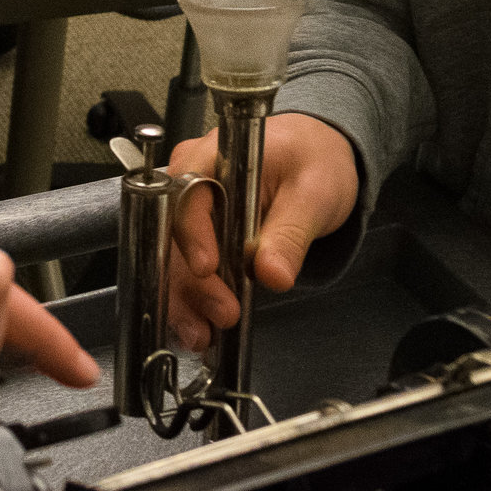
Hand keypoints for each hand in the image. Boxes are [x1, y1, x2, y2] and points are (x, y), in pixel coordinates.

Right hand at [166, 114, 359, 349]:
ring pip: (174, 259)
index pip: (188, 195)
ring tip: (204, 334)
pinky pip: (186, 269)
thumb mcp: (314, 192)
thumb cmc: (313, 158)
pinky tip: (201, 327)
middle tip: (223, 313)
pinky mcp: (200, 236)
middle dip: (192, 281)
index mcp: (214, 156)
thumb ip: (290, 233)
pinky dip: (193, 301)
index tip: (208, 270)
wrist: (317, 157)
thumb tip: (272, 273)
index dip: (192, 235)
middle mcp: (190, 181)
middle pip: (174, 235)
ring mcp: (192, 211)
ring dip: (187, 300)